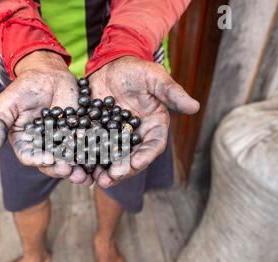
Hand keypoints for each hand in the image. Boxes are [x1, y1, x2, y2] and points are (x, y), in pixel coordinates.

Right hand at [0, 51, 92, 184]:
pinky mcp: (76, 135)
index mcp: (24, 142)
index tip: (49, 160)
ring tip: (85, 176)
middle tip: (70, 172)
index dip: (38, 160)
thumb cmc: (24, 88)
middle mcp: (42, 147)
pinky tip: (97, 161)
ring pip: (69, 160)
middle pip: (51, 163)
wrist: (48, 74)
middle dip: (60, 169)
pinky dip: (90, 155)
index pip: (29, 156)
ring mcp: (61, 142)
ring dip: (77, 170)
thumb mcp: (7, 103)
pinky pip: (83, 147)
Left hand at [89, 56, 199, 187]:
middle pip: (132, 159)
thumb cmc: (137, 70)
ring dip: (106, 171)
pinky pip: (95, 151)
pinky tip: (82, 167)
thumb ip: (172, 93)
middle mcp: (136, 137)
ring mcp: (116, 138)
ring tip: (97, 180)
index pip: (153, 146)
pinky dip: (90, 160)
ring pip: (113, 159)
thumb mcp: (155, 78)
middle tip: (112, 178)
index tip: (137, 164)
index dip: (146, 156)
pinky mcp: (99, 135)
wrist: (111, 65)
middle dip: (123, 170)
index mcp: (154, 127)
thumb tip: (195, 106)